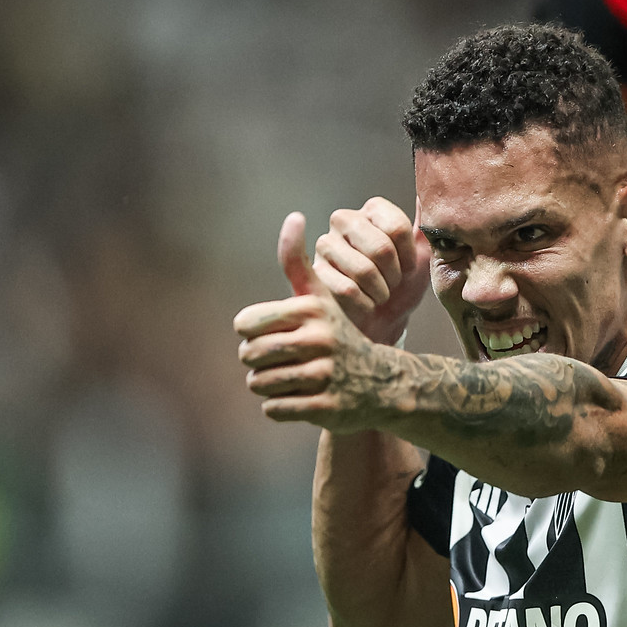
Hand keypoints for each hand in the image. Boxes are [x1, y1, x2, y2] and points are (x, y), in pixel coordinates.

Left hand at [234, 213, 393, 429]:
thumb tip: (294, 216)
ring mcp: (325, 376)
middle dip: (257, 364)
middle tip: (279, 363)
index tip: (272, 336)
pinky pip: (275, 409)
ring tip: (290, 380)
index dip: (251, 335)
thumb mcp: (320, 298)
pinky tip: (302, 398)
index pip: (245, 325)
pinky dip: (281, 407)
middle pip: (250, 356)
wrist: (381, 382)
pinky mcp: (327, 407)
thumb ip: (297, 262)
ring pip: (260, 385)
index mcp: (311, 311)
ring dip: (267, 386)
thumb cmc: (337, 335)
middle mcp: (320, 341)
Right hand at [311, 196, 430, 344]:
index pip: (398, 228)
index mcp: (372, 209)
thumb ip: (424, 227)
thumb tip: (429, 196)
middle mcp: (344, 219)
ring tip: (379, 293)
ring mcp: (326, 244)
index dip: (409, 257)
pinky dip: (365, 304)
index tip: (407, 267)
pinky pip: (348, 290)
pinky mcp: (315, 271)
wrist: (383, 321)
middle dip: (394, 275)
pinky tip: (365, 303)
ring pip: (364, 270)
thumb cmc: (402, 286)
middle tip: (392, 283)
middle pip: (381, 248)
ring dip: (380, 291)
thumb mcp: (421, 256)